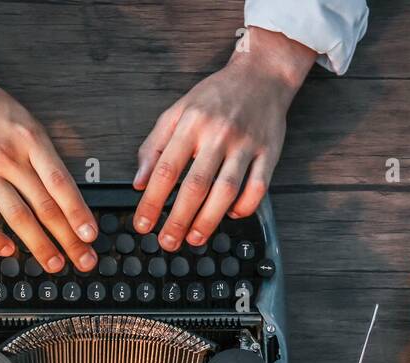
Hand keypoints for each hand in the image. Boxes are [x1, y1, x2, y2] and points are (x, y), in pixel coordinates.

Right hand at [0, 46, 97, 272]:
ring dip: (39, 245)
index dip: (78, 213)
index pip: (61, 184)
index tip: (91, 235)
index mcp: (31, 140)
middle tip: (84, 260)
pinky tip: (8, 250)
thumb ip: (44, 157)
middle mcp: (9, 158)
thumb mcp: (26, 122)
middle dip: (69, 238)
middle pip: (45, 206)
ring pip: (17, 217)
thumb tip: (67, 193)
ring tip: (54, 263)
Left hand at [132, 26, 317, 251]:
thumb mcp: (178, 112)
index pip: (166, 169)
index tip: (143, 224)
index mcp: (191, 123)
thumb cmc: (216, 96)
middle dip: (178, 220)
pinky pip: (258, 187)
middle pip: (196, 185)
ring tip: (194, 238)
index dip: (152, 201)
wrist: (262, 74)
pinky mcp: (269, 152)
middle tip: (167, 242)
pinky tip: (231, 216)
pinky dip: (245, 207)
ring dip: (209, 220)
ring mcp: (246, 144)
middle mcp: (218, 134)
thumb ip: (154, 146)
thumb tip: (139, 182)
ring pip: (226, 191)